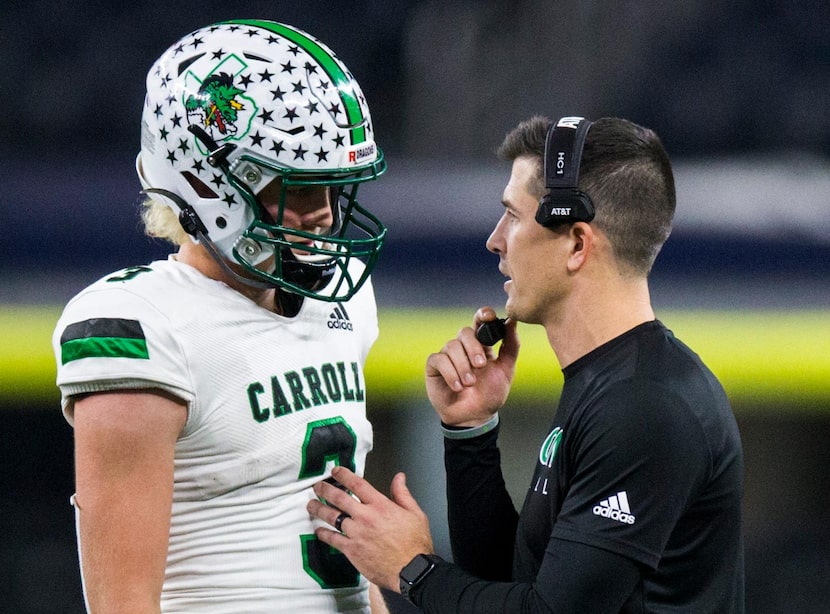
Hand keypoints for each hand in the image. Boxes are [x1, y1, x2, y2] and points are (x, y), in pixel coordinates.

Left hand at [307, 466, 433, 592]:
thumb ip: (403, 494)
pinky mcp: (352, 550)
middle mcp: (365, 517)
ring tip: (311, 505)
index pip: (357, 484)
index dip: (344, 475)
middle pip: (339, 498)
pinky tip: (318, 531)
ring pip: (332, 517)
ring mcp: (356, 533)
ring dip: (319, 509)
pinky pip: (332, 539)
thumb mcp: (415, 513)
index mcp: (381, 505)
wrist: (412, 570)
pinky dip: (323, 534)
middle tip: (317, 486)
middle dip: (325, 489)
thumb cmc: (415, 544)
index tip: (335, 471)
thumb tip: (399, 477)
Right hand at [425, 307, 518, 425]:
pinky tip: (458, 386)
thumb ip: (511, 347)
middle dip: (474, 348)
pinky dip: (450, 373)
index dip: (482, 315)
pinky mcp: (434, 366)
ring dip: (463, 366)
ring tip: (470, 383)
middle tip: (481, 366)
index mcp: (481, 344)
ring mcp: (447, 355)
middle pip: (465, 332)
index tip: (488, 316)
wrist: (475, 417)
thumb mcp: (506, 371)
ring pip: (452, 346)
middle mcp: (463, 347)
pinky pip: (439, 359)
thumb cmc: (490, 394)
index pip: (479, 322)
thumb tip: (512, 322)